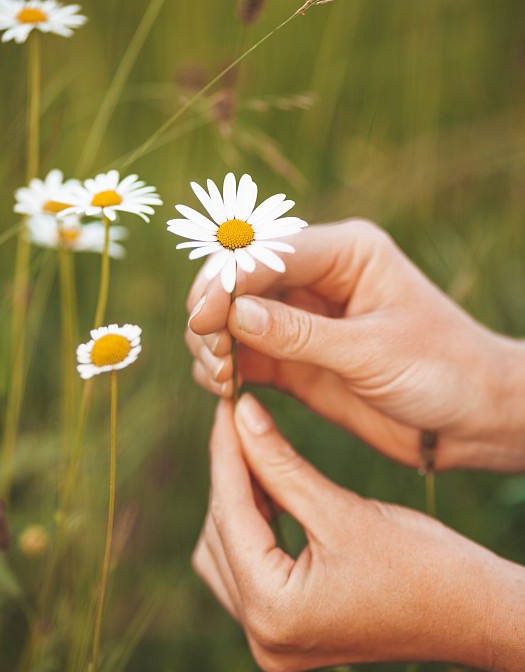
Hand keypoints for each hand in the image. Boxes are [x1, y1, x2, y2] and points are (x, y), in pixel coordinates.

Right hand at [186, 219, 524, 470]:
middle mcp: (319, 278)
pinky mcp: (297, 359)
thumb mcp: (371, 351)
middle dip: (213, 313)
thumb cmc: (442, 371)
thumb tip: (232, 315)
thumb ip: (300, 334)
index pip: (267, 253)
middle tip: (210, 355)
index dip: (226, 282)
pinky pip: (245, 355)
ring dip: (213, 343)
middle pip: (241, 281)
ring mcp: (304, 320)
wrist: (471, 419)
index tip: (200, 320)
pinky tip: (224, 389)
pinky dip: (225, 369)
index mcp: (346, 253)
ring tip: (219, 377)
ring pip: (234, 318)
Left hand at [193, 395, 524, 671]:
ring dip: (236, 505)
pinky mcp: (287, 633)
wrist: (473, 614)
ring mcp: (273, 643)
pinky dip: (252, 531)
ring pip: (224, 556)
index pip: (229, 516)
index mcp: (274, 613)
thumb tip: (240, 414)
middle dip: (230, 477)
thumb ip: (280, 463)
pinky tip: (268, 492)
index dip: (225, 453)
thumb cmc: (422, 564)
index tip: (225, 406)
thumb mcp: (343, 509)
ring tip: (254, 454)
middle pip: (220, 537)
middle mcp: (263, 640)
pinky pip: (247, 574)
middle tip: (240, 423)